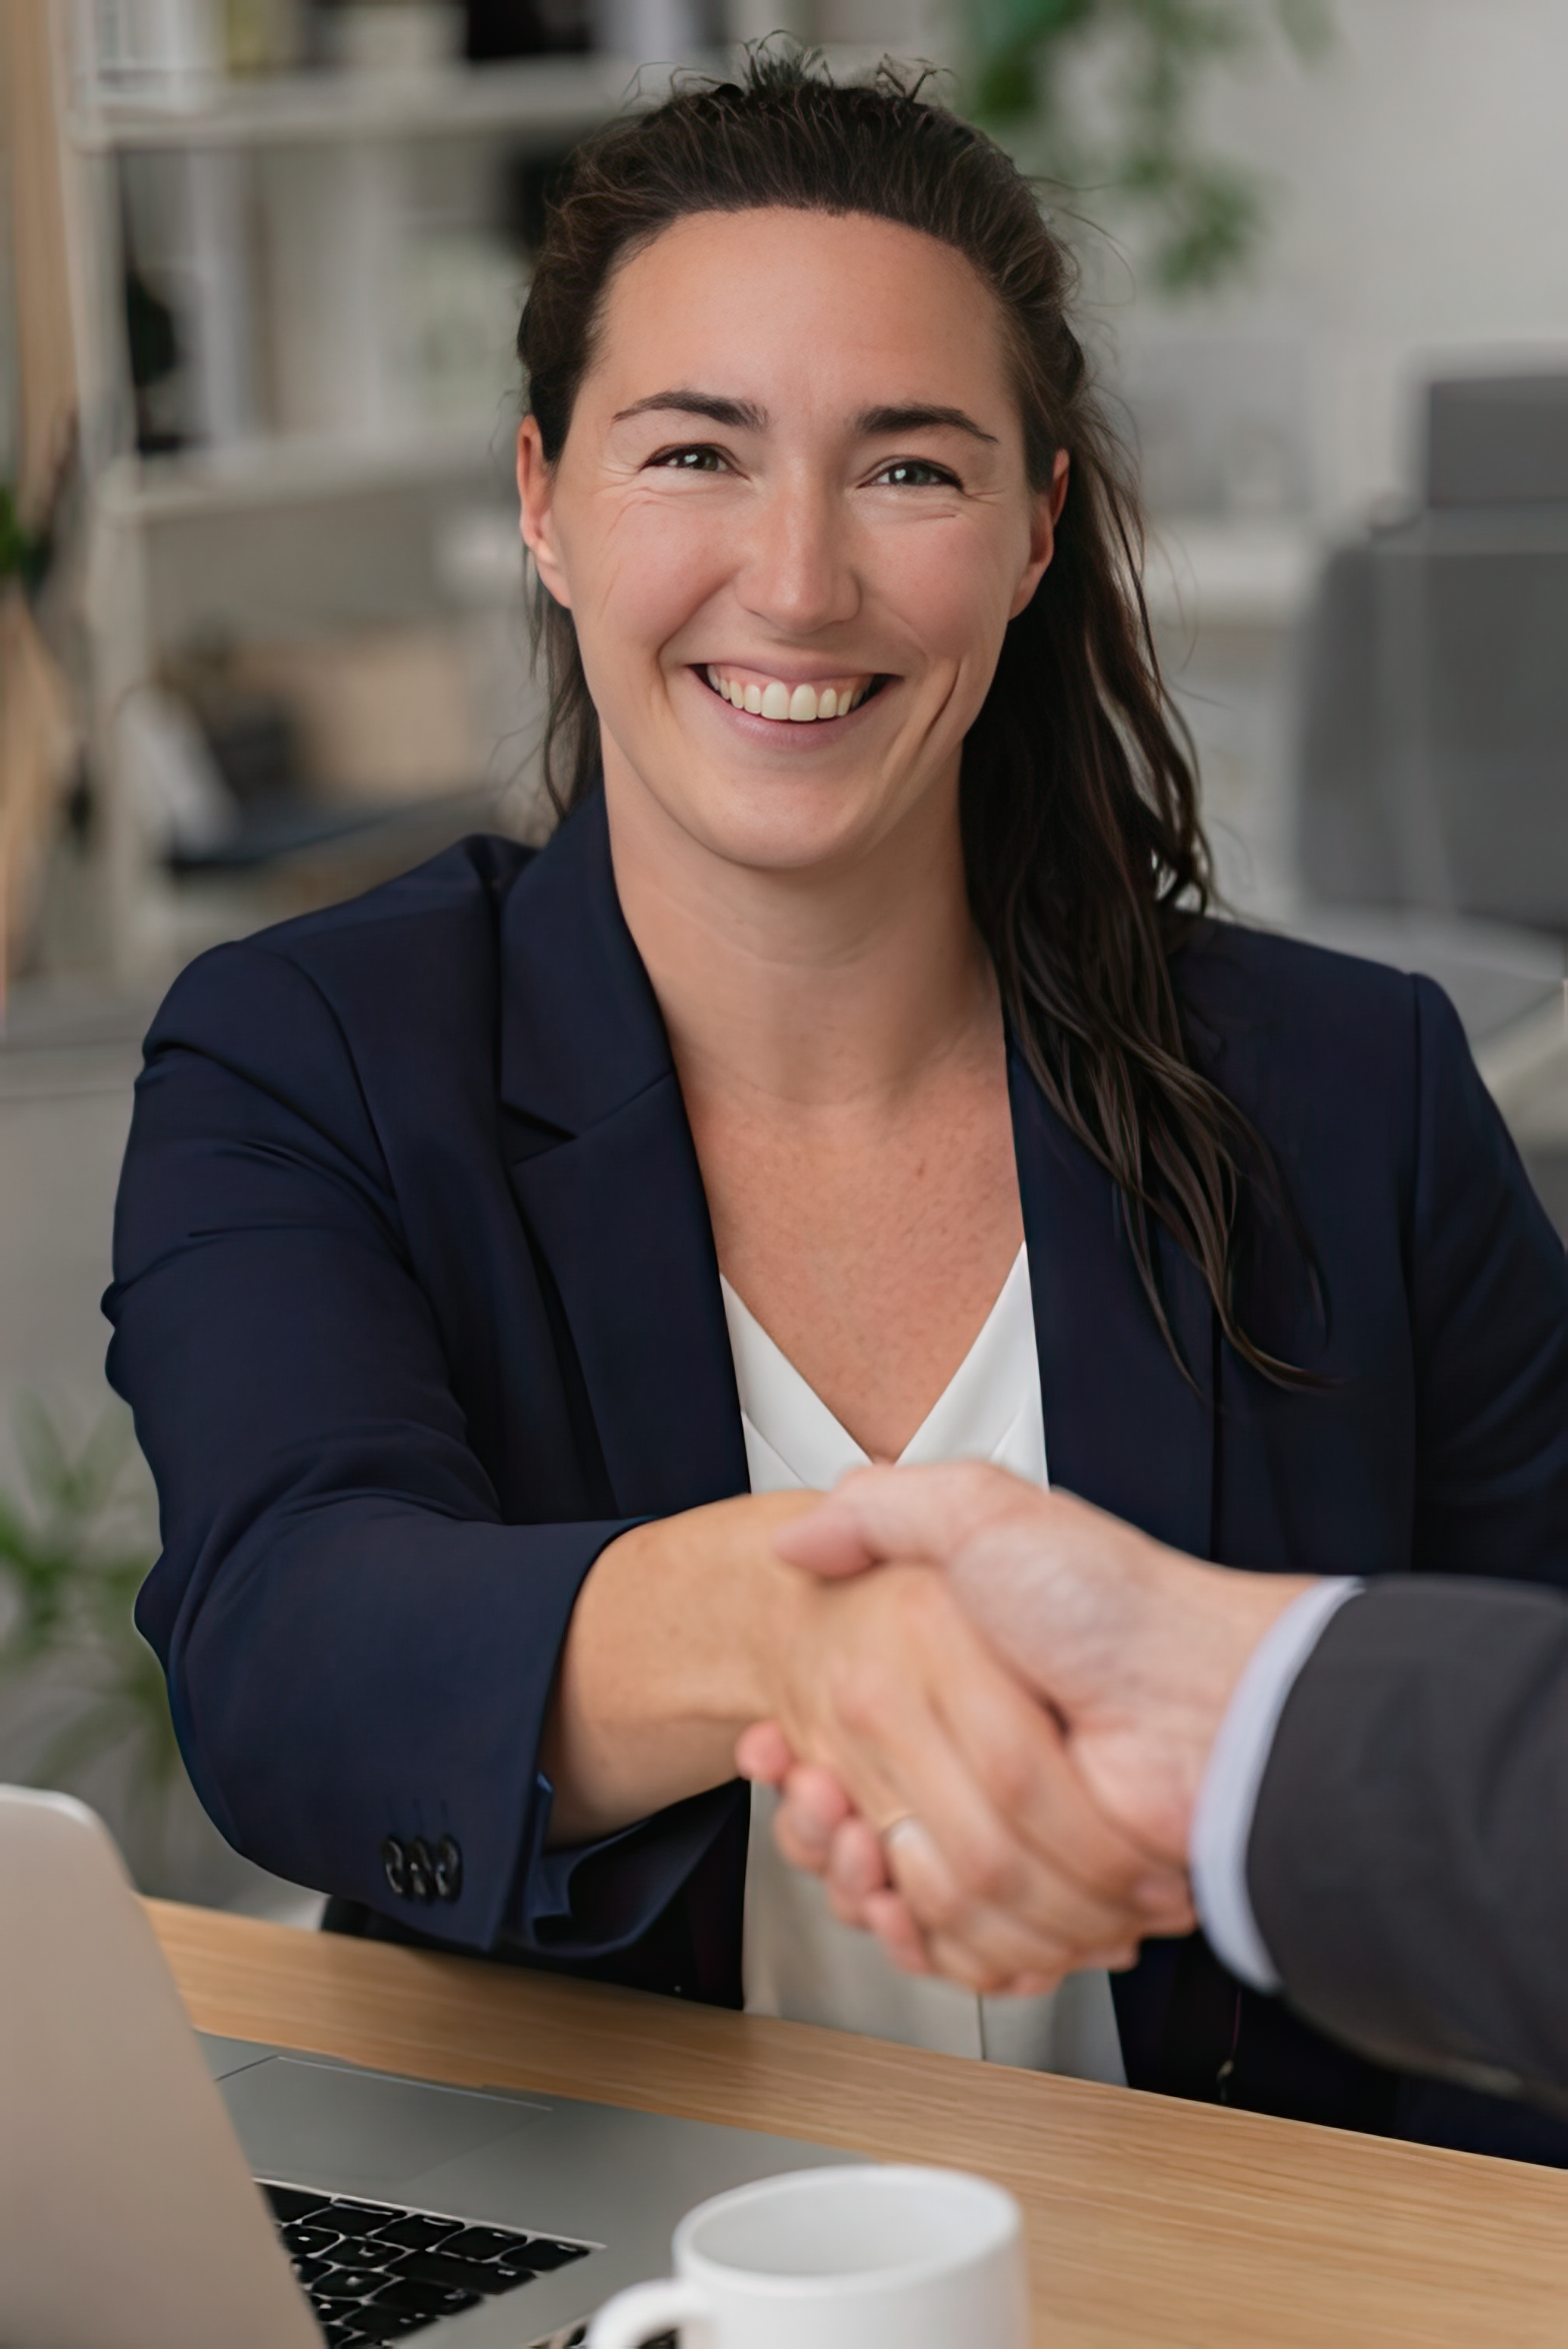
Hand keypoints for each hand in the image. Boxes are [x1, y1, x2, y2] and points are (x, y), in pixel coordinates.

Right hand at [548, 1483, 1183, 1988]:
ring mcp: (1015, 1833)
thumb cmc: (1109, 1603)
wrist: (1207, 1693)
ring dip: (861, 1886)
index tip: (783, 1755)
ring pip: (895, 1895)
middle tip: (821, 1801)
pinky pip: (963, 1949)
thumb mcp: (983, 1513)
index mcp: (950, 1688)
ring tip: (857, 1851)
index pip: (839, 1751)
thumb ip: (882, 1509)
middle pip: (856, 1830)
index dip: (800, 1765)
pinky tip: (899, 1906)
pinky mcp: (1052, 1900)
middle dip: (823, 1828)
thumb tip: (798, 1541)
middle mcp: (977, 1762)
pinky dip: (930, 1944)